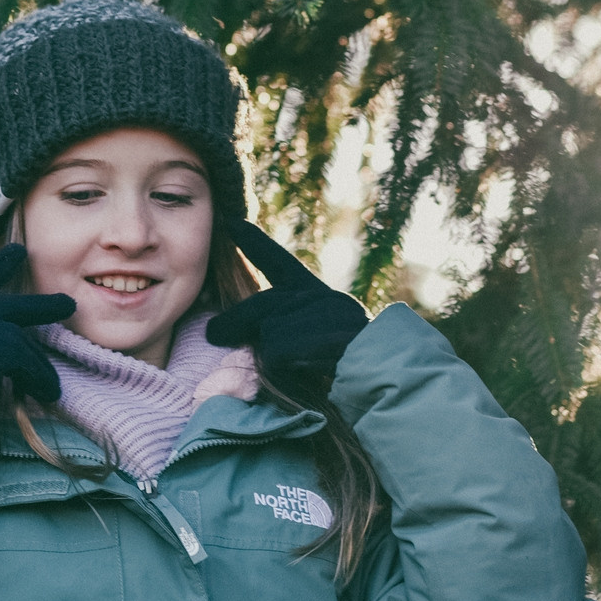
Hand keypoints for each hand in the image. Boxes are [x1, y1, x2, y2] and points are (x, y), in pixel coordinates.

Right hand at [0, 245, 75, 423]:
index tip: (17, 251)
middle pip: (17, 304)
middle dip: (44, 305)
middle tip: (67, 304)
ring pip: (26, 344)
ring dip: (41, 367)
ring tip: (53, 386)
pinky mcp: (1, 343)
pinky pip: (30, 364)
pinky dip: (40, 381)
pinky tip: (47, 395)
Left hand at [206, 220, 367, 378]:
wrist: (387, 377)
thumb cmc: (340, 370)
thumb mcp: (308, 341)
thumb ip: (278, 327)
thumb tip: (230, 329)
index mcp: (316, 294)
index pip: (280, 262)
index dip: (255, 242)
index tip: (231, 223)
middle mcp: (321, 296)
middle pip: (262, 304)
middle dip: (233, 321)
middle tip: (213, 333)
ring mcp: (328, 312)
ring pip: (270, 332)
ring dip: (274, 356)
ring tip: (304, 365)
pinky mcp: (329, 332)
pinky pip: (280, 350)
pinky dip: (286, 365)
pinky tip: (312, 367)